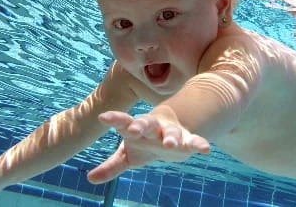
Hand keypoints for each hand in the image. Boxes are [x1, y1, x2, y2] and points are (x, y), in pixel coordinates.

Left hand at [87, 111, 209, 183]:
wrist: (170, 132)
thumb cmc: (144, 142)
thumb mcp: (127, 155)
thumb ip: (111, 166)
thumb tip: (90, 179)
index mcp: (137, 128)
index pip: (123, 122)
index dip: (114, 119)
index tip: (103, 117)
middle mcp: (154, 128)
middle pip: (147, 123)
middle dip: (141, 125)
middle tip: (134, 129)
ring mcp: (171, 132)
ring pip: (171, 132)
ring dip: (171, 137)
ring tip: (171, 144)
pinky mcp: (188, 140)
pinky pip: (195, 141)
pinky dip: (199, 144)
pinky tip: (205, 149)